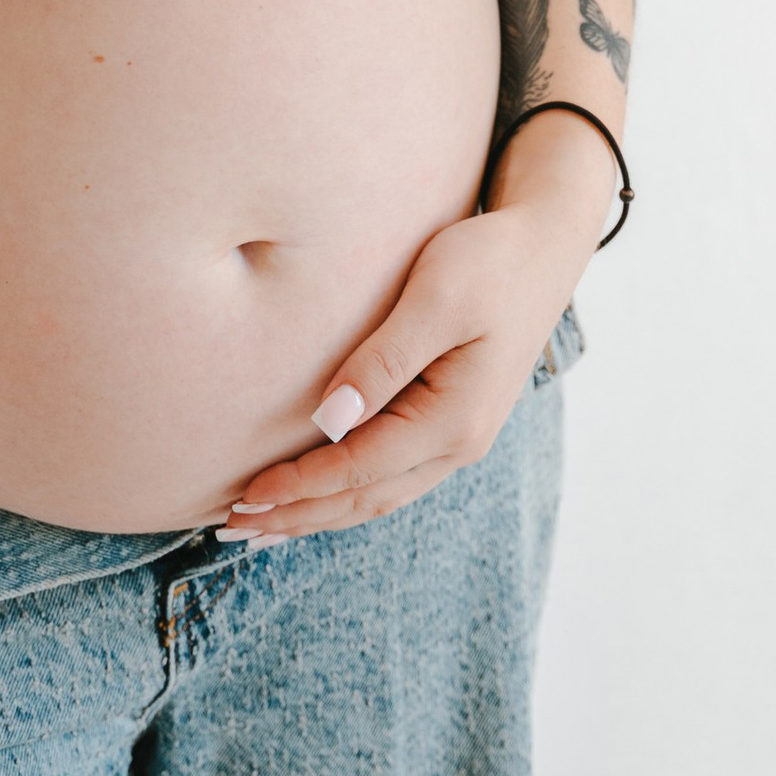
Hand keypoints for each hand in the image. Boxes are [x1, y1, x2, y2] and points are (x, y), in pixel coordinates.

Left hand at [216, 124, 616, 535]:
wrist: (543, 247)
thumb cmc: (489, 261)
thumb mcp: (435, 298)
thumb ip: (382, 361)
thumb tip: (329, 420)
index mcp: (454, 419)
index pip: (359, 469)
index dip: (299, 486)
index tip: (244, 495)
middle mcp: (459, 444)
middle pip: (365, 499)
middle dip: (298, 516)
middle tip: (232, 528)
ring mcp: (459, 439)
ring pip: (378, 495)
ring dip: (319, 513)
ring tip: (261, 525)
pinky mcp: (450, 422)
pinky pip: (390, 475)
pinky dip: (346, 492)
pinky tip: (315, 494)